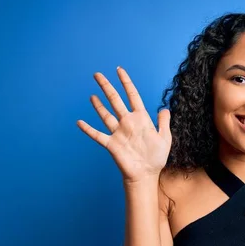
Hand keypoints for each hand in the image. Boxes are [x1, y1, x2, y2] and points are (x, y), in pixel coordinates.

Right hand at [77, 67, 171, 183]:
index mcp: (141, 119)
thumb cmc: (156, 158)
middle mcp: (128, 123)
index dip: (126, 83)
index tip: (119, 70)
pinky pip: (97, 135)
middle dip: (107, 87)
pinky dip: (88, 129)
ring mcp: (118, 133)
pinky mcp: (111, 144)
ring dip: (98, 105)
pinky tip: (79, 122)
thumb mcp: (165, 138)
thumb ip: (163, 123)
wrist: (147, 174)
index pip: (132, 96)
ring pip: (106, 115)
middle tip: (97, 74)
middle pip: (115, 100)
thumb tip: (164, 109)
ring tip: (92, 95)